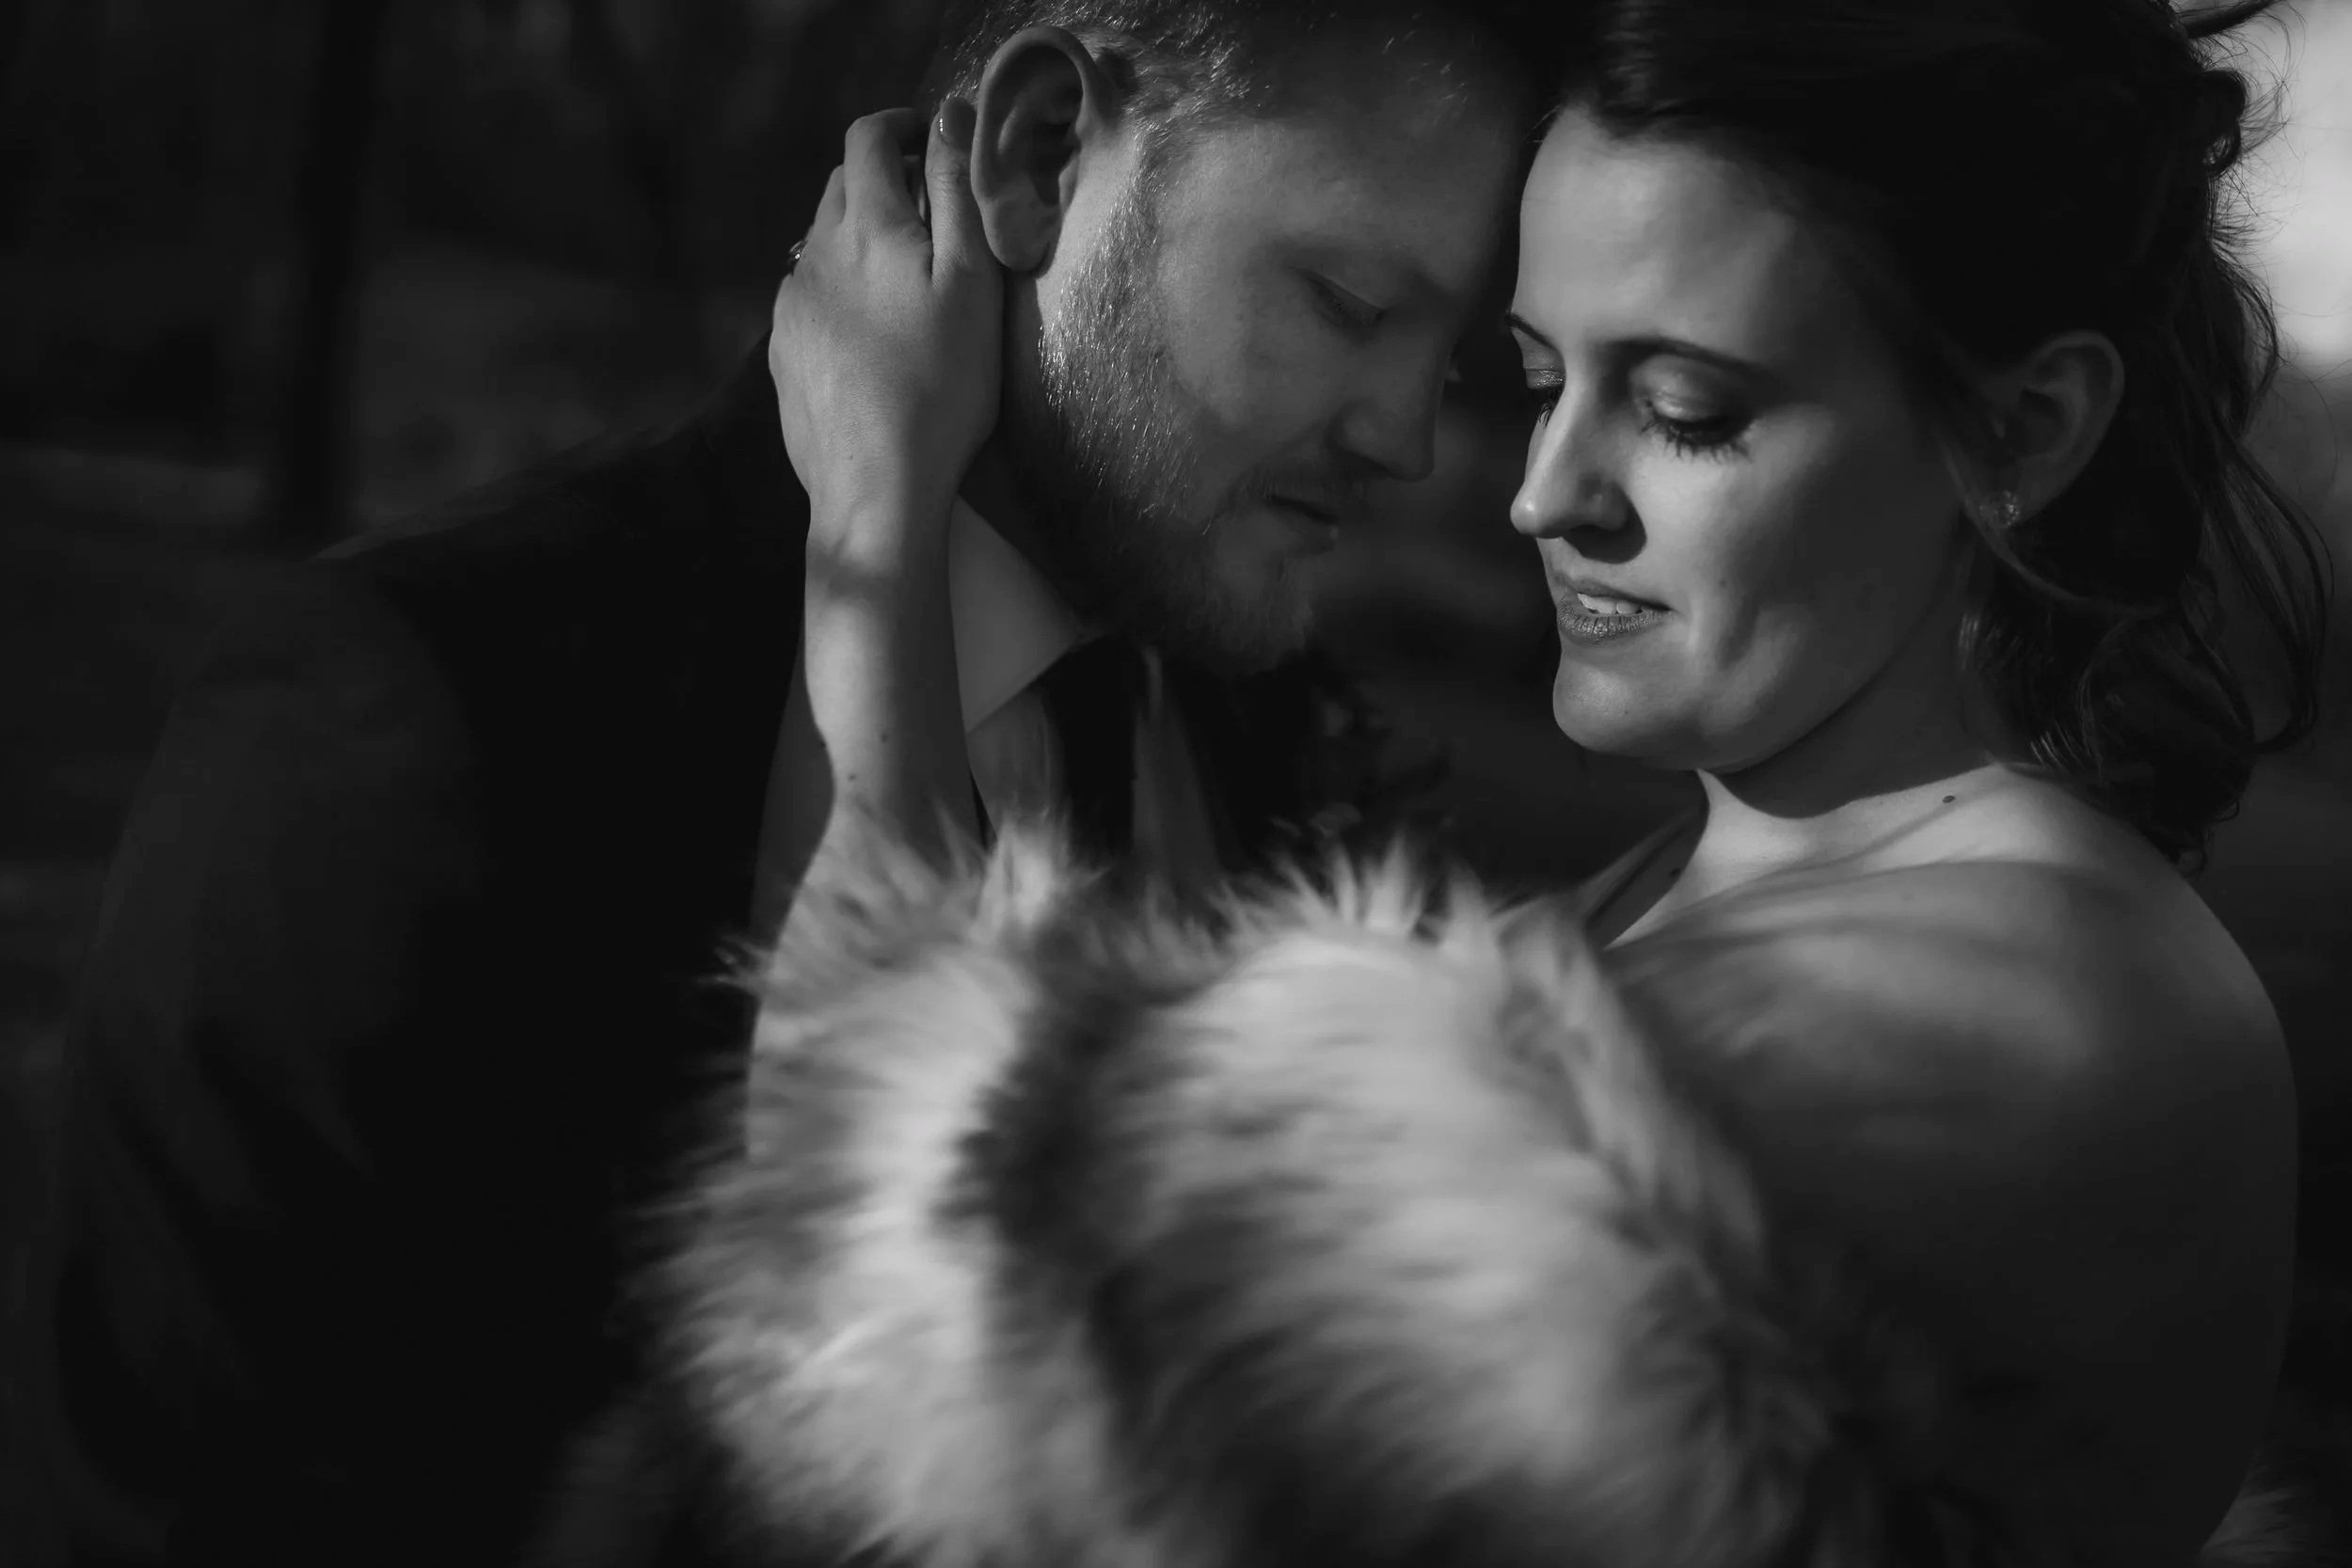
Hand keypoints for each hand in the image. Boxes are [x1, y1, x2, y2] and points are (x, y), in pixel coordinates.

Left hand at [770, 101, 1000, 565]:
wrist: (874, 491)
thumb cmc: (941, 389)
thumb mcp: (972, 285)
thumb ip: (960, 194)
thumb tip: (951, 116)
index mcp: (864, 227)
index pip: (866, 139)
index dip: (901, 127)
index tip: (933, 142)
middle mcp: (813, 255)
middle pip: (841, 187)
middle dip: (884, 182)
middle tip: (933, 211)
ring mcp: (790, 307)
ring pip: (823, 245)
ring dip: (862, 241)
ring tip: (907, 283)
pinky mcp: (783, 354)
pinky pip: (812, 298)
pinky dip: (843, 291)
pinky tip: (875, 337)